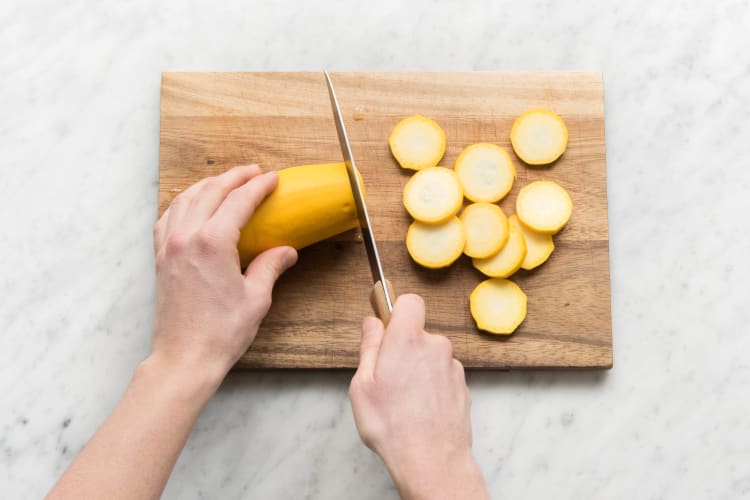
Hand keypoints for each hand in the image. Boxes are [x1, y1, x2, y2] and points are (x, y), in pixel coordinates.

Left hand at [151, 165, 296, 384]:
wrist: (184, 358)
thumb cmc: (220, 332)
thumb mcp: (256, 298)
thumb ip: (270, 267)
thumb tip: (286, 251)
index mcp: (213, 243)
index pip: (238, 201)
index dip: (257, 186)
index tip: (271, 179)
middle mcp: (186, 237)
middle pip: (210, 192)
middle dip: (233, 177)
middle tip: (252, 172)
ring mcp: (169, 246)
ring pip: (186, 200)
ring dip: (207, 185)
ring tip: (225, 182)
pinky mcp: (160, 259)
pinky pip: (168, 218)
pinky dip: (182, 204)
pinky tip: (191, 206)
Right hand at [349, 294, 488, 499]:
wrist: (431, 459)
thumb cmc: (392, 425)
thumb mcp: (363, 384)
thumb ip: (369, 347)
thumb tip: (372, 323)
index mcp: (407, 339)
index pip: (410, 302)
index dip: (397, 310)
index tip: (386, 327)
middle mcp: (436, 346)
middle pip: (419, 333)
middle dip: (404, 348)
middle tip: (387, 376)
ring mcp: (453, 367)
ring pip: (431, 356)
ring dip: (419, 369)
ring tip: (403, 400)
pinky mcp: (463, 386)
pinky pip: (442, 376)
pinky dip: (432, 386)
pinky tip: (420, 409)